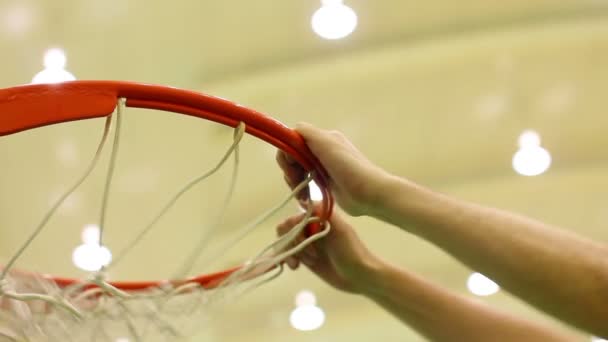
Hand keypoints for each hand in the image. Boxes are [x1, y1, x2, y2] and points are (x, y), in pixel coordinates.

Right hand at [276, 123, 391, 215]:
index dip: (287, 153)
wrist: (371, 194)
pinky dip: (301, 189)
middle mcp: (322, 150)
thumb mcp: (327, 144)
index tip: (292, 168)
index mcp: (322, 138)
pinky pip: (305, 181)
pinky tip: (305, 199)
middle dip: (290, 170)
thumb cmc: (349, 168)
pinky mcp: (325, 182)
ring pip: (297, 170)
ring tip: (302, 196)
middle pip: (292, 156)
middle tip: (296, 184)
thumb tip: (289, 132)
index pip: (292, 139)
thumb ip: (306, 133)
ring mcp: (323, 167)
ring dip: (294, 182)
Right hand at [276, 210, 379, 293]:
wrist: (359, 276)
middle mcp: (311, 227)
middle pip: (287, 228)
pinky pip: (287, 253)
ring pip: (285, 241)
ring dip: (288, 252)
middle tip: (305, 255)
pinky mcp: (305, 256)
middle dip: (291, 242)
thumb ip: (323, 214)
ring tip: (298, 264)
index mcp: (319, 217)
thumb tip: (304, 202)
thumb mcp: (340, 230)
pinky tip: (293, 266)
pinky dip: (285, 258)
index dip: (295, 229)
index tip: (304, 241)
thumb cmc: (352, 251)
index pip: (296, 216)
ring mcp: (307, 242)